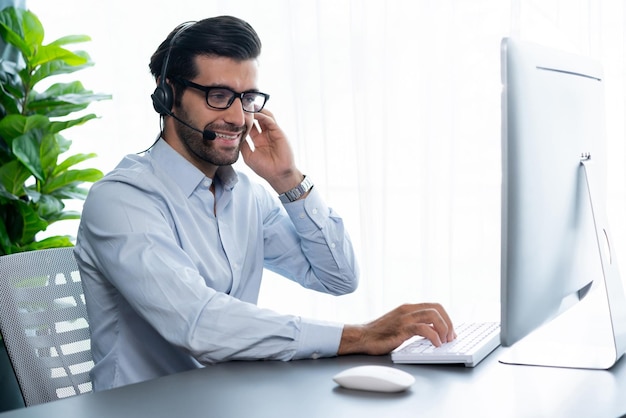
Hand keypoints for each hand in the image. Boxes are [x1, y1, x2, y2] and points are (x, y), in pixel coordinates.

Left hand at [240, 109, 302, 192]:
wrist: (278, 175)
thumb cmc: (265, 168)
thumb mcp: (248, 155)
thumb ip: (242, 144)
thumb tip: (233, 134)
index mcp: (258, 140)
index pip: (250, 125)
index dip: (243, 120)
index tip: (234, 114)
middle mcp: (265, 134)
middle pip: (257, 118)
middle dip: (250, 111)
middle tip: (240, 104)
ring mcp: (272, 132)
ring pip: (264, 116)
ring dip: (256, 110)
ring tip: (247, 104)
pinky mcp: (278, 132)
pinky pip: (270, 120)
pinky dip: (262, 115)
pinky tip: (255, 113)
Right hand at [337, 303, 455, 355]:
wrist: (361, 337)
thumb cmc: (379, 334)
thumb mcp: (400, 326)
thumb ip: (415, 326)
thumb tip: (434, 333)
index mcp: (408, 308)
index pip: (435, 306)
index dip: (447, 318)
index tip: (450, 332)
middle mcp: (408, 310)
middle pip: (437, 308)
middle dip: (449, 323)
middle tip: (451, 337)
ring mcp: (404, 318)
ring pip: (433, 315)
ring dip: (444, 328)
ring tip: (444, 341)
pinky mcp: (401, 328)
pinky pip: (423, 328)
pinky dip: (434, 336)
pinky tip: (435, 344)